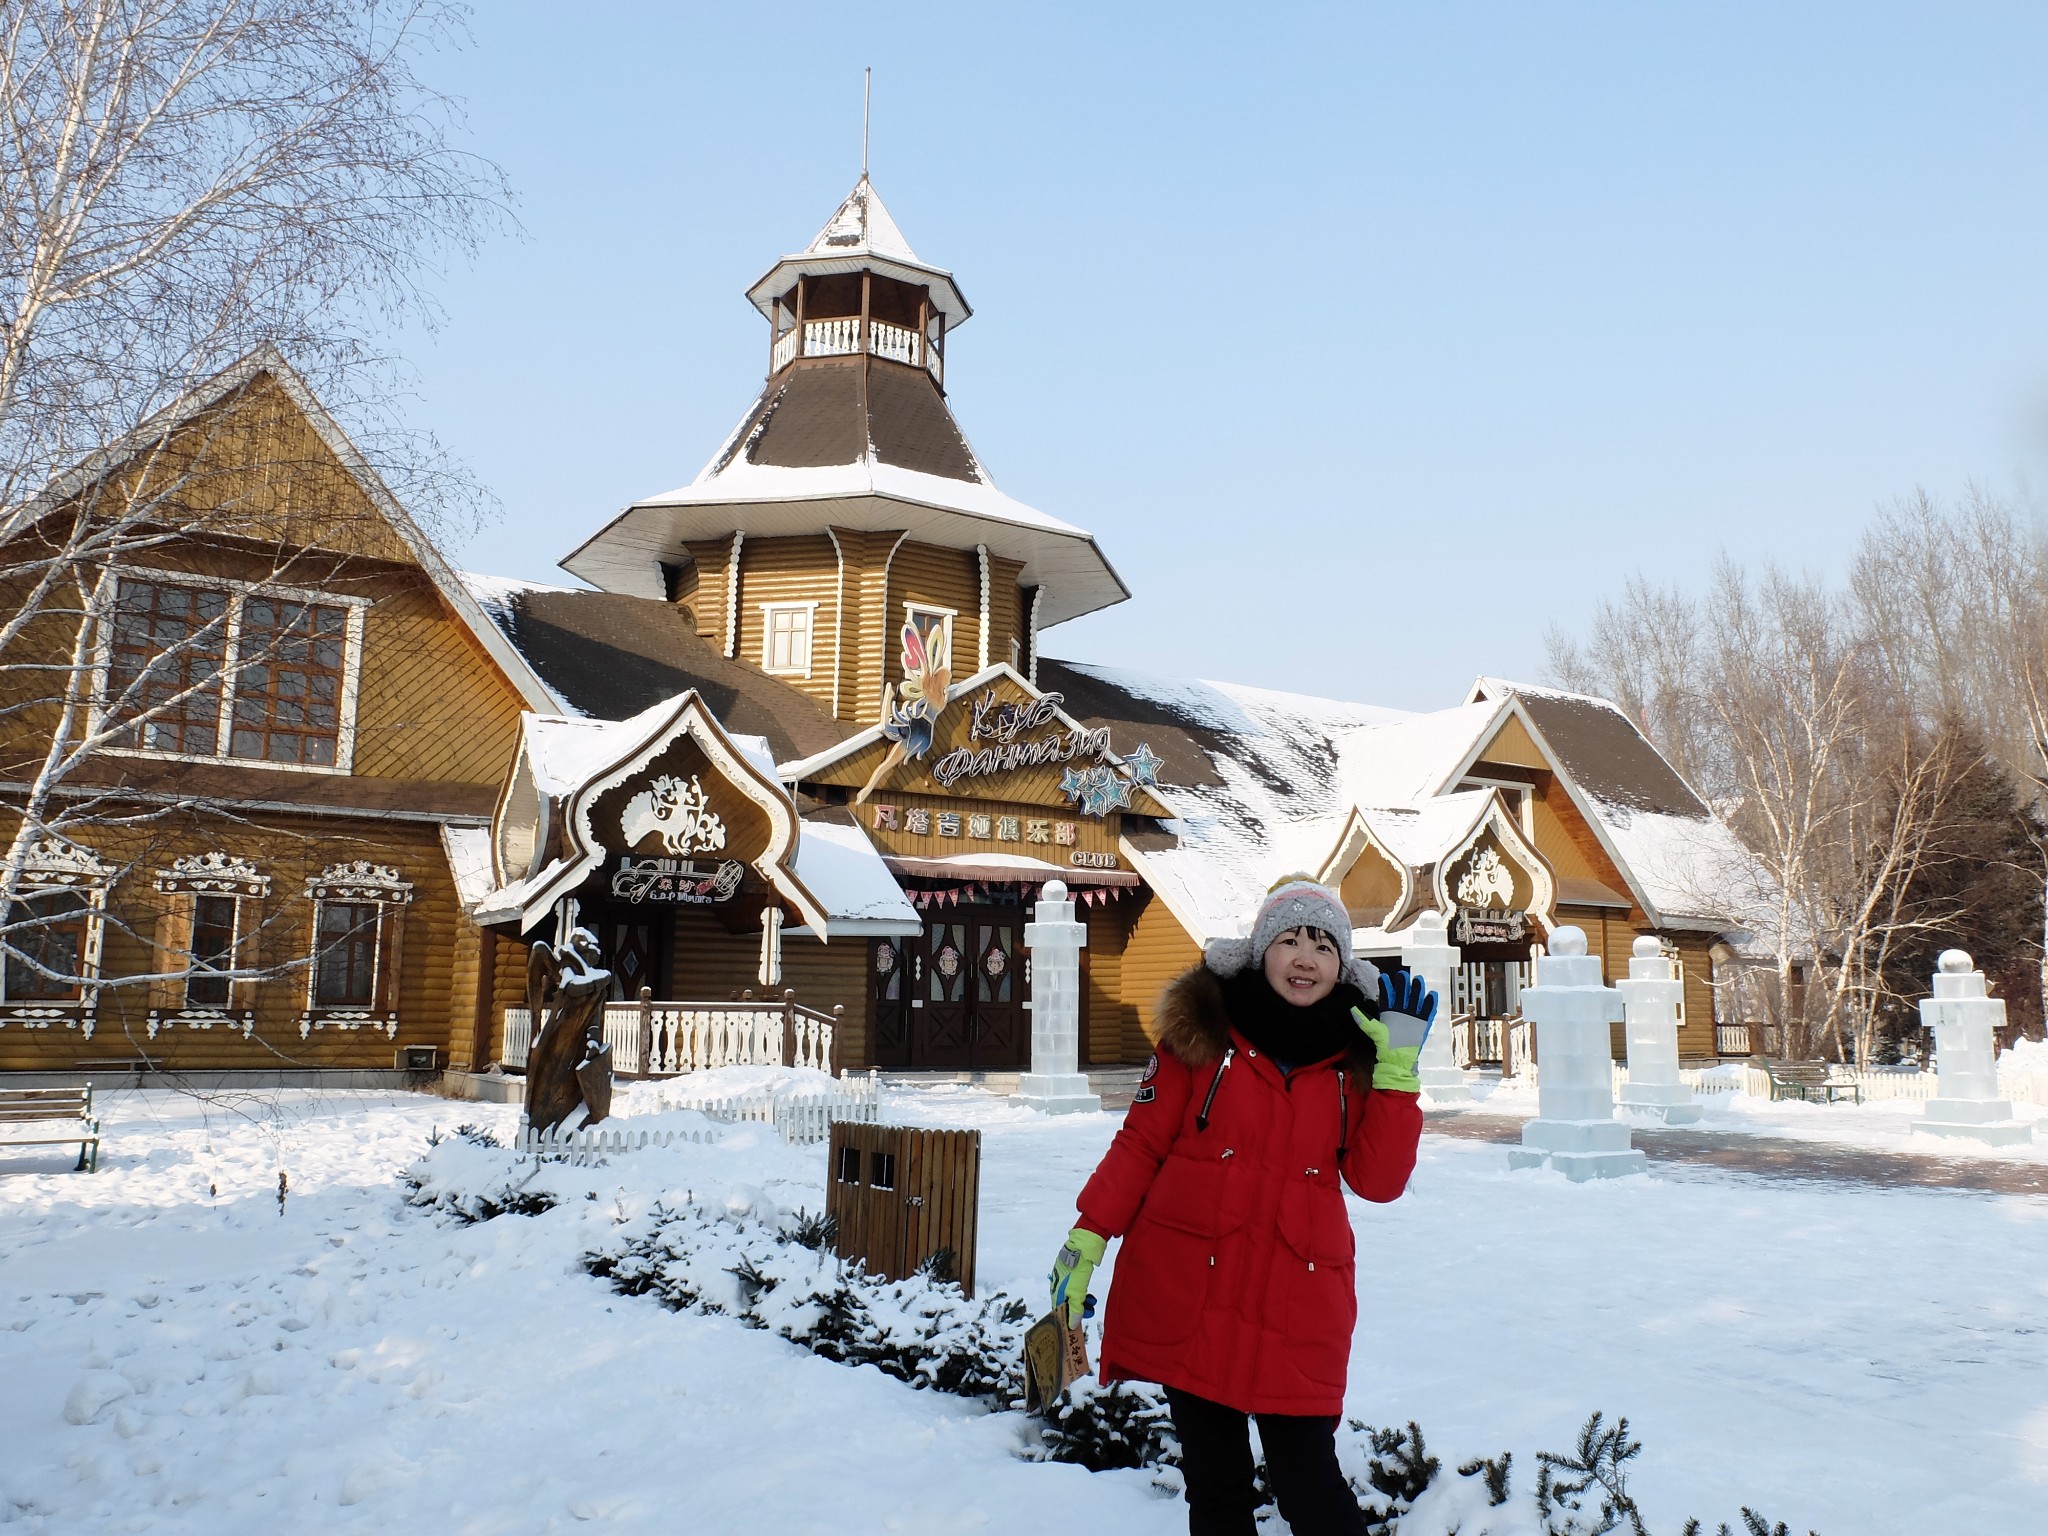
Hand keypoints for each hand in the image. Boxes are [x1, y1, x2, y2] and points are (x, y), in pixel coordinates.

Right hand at [1049, 1227, 1105, 1324]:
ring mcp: (1066, 1278)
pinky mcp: (1074, 1273)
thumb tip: (1072, 1325)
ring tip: (1092, 1304)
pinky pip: (1078, 1288)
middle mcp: (1058, 1284)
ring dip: (1082, 1303)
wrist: (1083, 1245)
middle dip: (1078, 1310)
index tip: (1076, 1325)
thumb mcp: (1077, 1291)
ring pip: (1073, 1296)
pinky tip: (1090, 1295)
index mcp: (1055, 1290)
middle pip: (1066, 1303)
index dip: (1066, 1318)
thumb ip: (1075, 1309)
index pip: (1058, 1309)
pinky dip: (1084, 1294)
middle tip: (1089, 1313)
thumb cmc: (1077, 1268)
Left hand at [1353, 970, 1437, 1092]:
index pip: (1388, 995)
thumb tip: (1351, 1009)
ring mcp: (1412, 1016)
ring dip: (1417, 990)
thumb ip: (1364, 1020)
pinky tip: (1431, 995)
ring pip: (1415, 999)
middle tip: (1402, 975)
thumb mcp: (1373, 1030)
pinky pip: (1427, 1011)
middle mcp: (1401, 1011)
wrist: (1397, 1058)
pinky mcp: (1422, 1023)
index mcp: (1389, 1011)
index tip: (1384, 977)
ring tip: (1418, 980)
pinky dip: (1429, 1003)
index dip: (1386, 986)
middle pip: (1403, 994)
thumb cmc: (1384, 1044)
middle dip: (1403, 984)